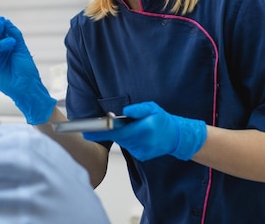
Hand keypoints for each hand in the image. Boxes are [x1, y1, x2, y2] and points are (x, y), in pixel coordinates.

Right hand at [0, 17, 56, 124]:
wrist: (28, 86)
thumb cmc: (27, 71)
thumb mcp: (22, 49)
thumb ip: (14, 34)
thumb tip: (6, 21)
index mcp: (9, 49)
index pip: (3, 35)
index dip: (2, 27)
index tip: (2, 19)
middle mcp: (1, 54)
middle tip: (0, 22)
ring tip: (11, 41)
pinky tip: (0, 46)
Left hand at [83, 102, 206, 160]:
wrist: (177, 137)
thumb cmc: (163, 120)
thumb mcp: (152, 108)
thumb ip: (138, 109)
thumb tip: (125, 112)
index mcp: (144, 130)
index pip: (118, 132)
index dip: (101, 132)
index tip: (87, 132)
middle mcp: (142, 143)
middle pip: (118, 137)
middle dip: (107, 131)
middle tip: (95, 126)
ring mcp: (142, 151)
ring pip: (123, 142)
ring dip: (120, 134)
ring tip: (127, 127)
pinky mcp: (142, 156)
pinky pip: (129, 146)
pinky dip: (128, 140)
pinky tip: (135, 134)